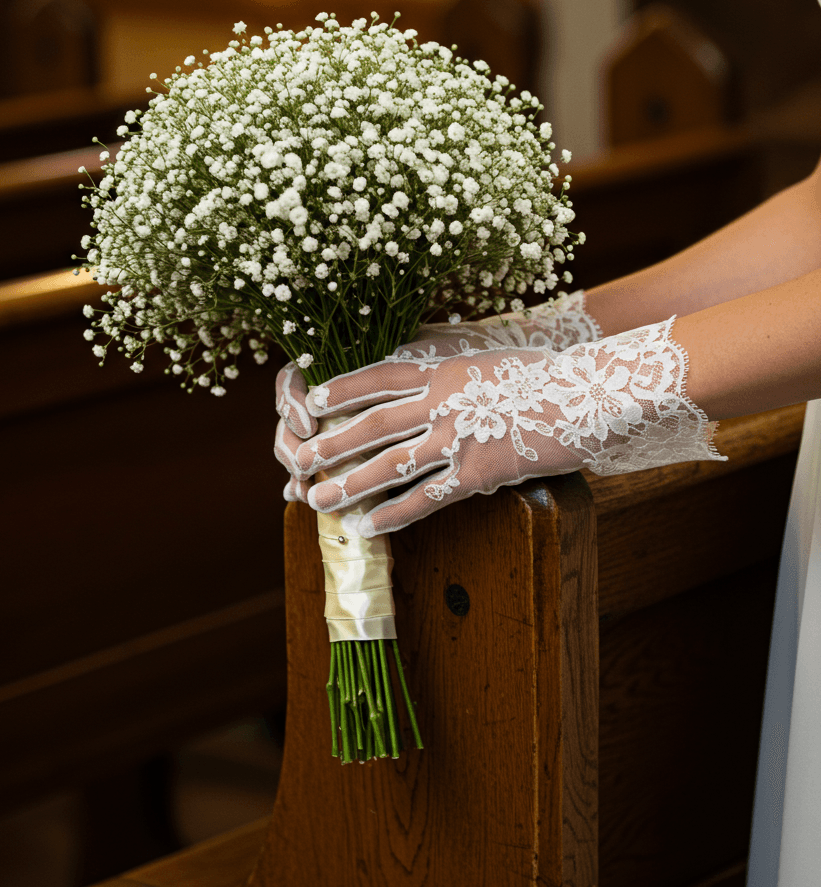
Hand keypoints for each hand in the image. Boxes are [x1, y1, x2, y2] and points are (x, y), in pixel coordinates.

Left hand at [289, 318, 721, 536]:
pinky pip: (425, 497)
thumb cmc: (548, 374)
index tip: (311, 401)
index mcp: (444, 368)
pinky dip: (392, 515)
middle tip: (296, 459)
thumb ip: (456, 367)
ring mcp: (456, 437)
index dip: (341, 390)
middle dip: (329, 444)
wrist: (590, 395)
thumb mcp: (493, 358)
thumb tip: (434, 368)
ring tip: (316, 500)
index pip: (378, 376)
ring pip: (388, 464)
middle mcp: (441, 401)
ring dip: (348, 484)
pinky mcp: (476, 471)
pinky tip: (368, 528)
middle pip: (371, 424)